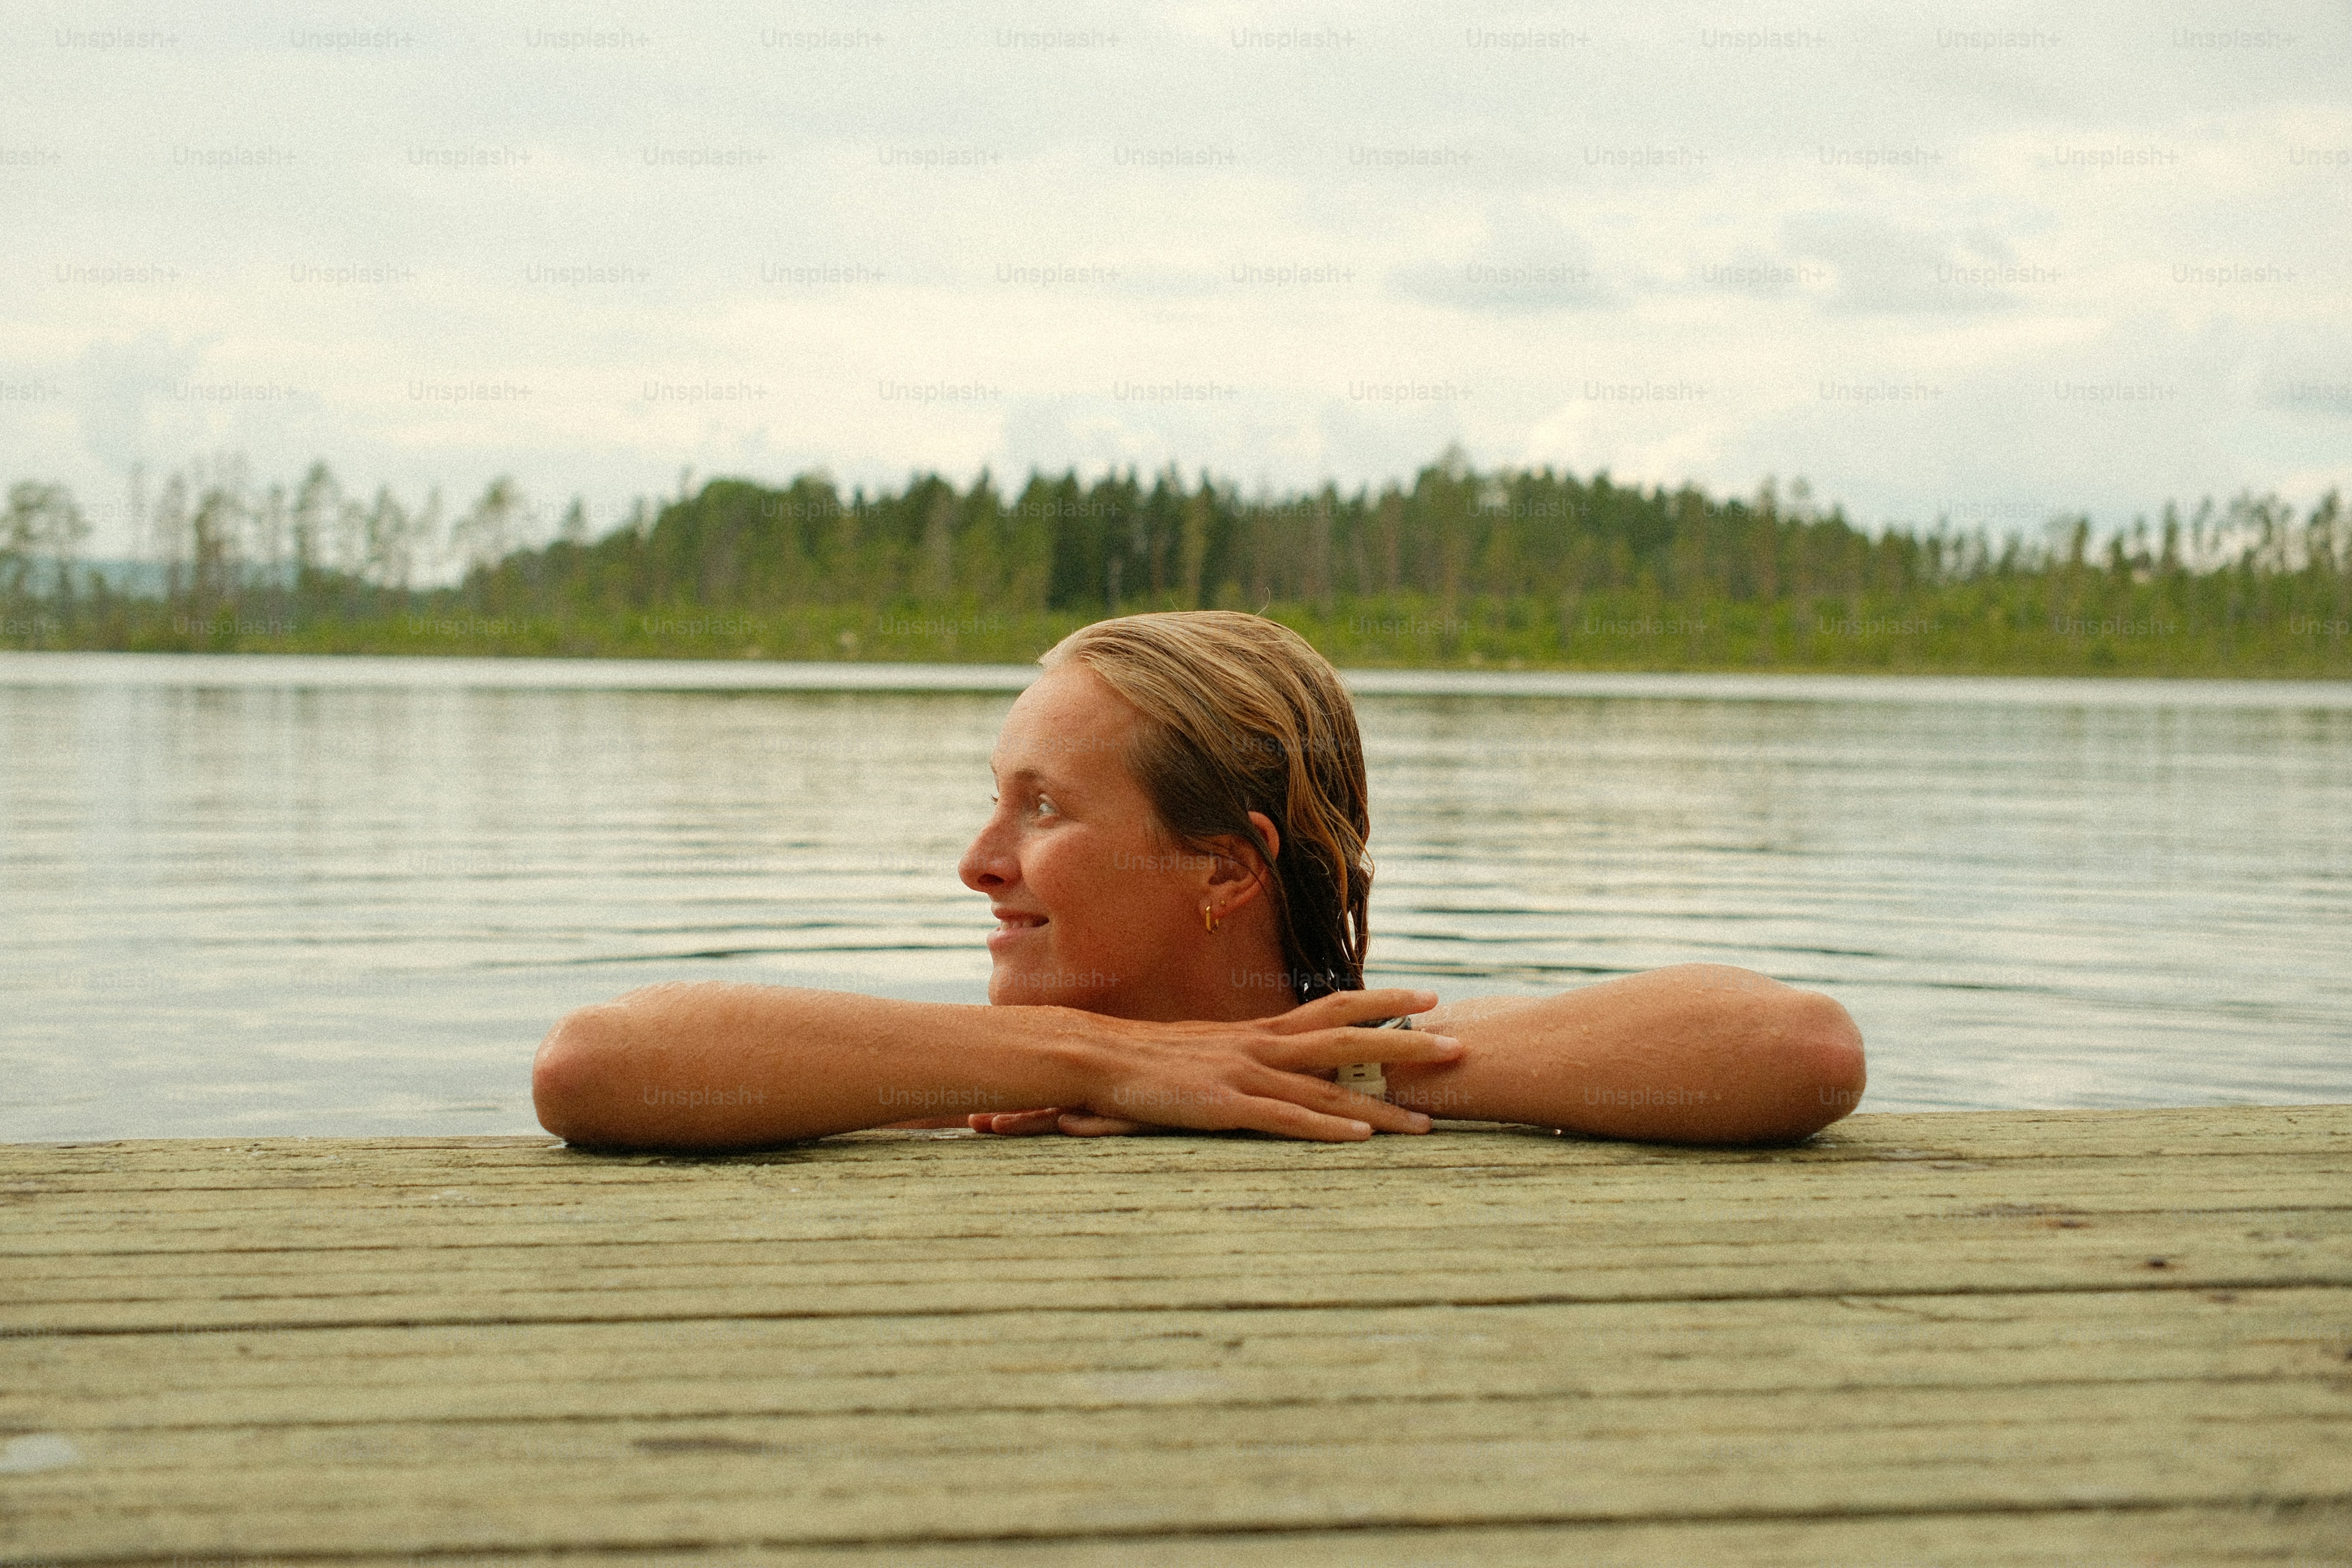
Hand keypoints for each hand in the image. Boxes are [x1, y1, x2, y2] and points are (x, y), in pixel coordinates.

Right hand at [976, 988, 1459, 1141]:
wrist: (1092, 1055)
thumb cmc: (1146, 1059)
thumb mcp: (1205, 1049)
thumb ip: (1245, 1053)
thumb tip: (1277, 1060)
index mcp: (1258, 1032)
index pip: (1333, 1009)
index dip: (1383, 1002)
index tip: (1430, 998)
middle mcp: (1260, 1046)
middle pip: (1346, 1040)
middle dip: (1405, 1043)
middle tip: (1458, 1045)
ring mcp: (1243, 1075)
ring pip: (1327, 1086)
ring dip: (1381, 1102)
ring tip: (1430, 1117)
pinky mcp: (1224, 1106)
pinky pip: (1285, 1118)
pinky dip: (1325, 1127)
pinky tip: (1359, 1137)